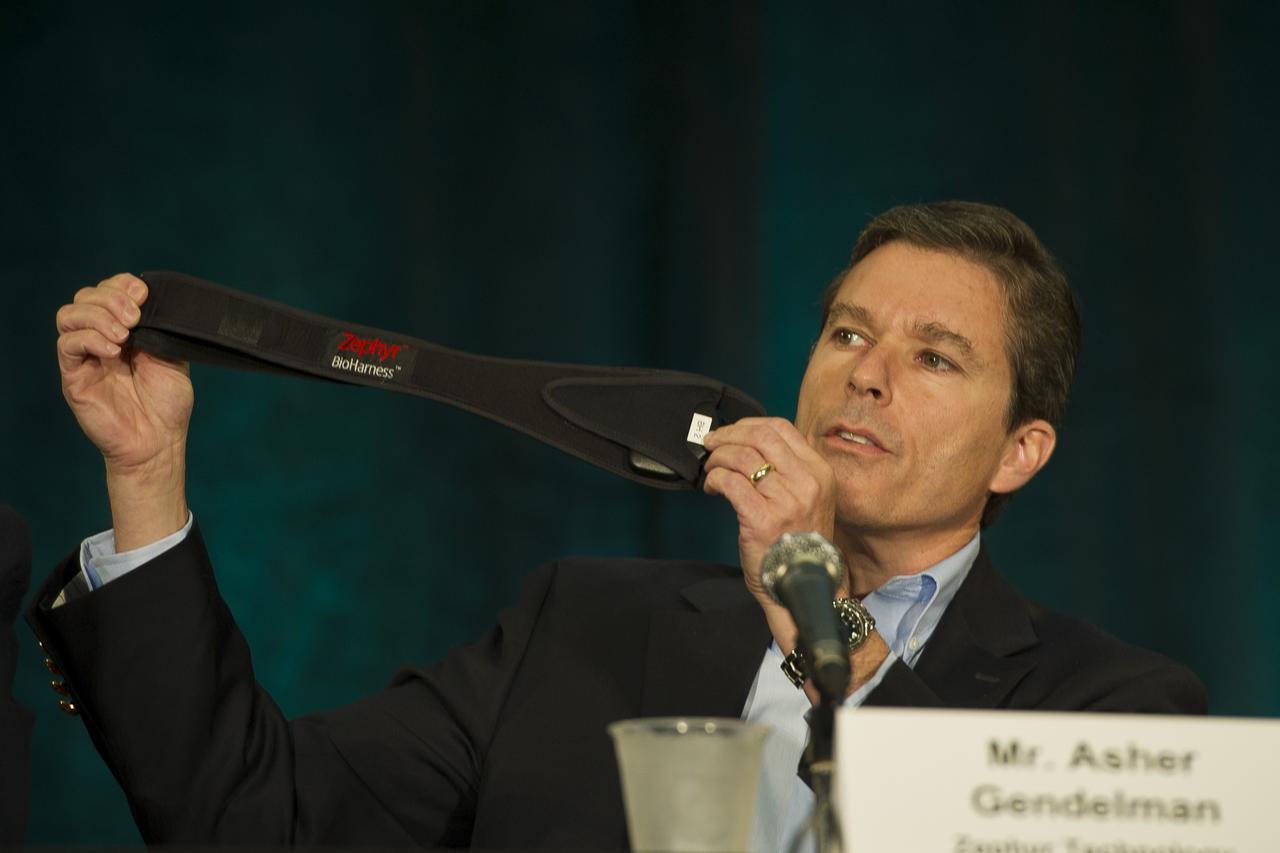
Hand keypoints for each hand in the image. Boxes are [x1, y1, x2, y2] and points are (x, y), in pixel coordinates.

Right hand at [56, 273, 192, 547]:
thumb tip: (146, 303)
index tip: (143, 295)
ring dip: (98, 316)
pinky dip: (89, 339)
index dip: (122, 285)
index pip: (108, 290)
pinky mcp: (74, 376)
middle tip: (135, 318)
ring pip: (69, 315)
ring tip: (124, 337)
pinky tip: (112, 351)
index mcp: (125, 330)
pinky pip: (67, 345)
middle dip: (112, 298)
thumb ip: (158, 330)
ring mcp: (85, 357)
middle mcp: (101, 339)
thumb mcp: (173, 358)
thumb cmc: (167, 404)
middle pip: (86, 297)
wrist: (159, 441)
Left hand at [702, 417, 839, 607]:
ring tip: (711, 470)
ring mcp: (786, 501)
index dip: (748, 425)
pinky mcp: (761, 520)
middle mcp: (806, 483)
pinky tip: (712, 488)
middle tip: (712, 445)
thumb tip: (748, 443)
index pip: (780, 429)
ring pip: (741, 457)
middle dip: (728, 435)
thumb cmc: (799, 543)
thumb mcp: (808, 498)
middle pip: (759, 437)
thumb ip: (787, 470)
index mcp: (819, 472)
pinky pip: (730, 483)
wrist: (803, 585)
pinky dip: (714, 479)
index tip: (731, 433)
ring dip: (718, 459)